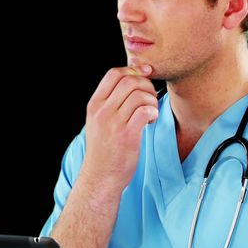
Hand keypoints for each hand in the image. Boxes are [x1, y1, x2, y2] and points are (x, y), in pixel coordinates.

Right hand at [82, 66, 158, 190]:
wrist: (100, 177)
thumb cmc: (104, 149)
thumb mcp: (98, 121)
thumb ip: (110, 101)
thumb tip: (133, 78)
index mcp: (94, 104)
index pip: (114, 73)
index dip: (133, 71)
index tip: (143, 79)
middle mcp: (102, 111)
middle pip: (130, 80)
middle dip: (146, 85)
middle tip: (150, 99)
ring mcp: (114, 123)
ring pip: (140, 94)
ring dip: (151, 100)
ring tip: (150, 112)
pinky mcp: (127, 135)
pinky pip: (145, 110)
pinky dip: (153, 112)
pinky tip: (150, 121)